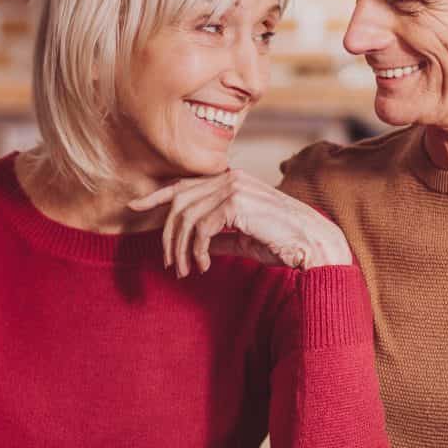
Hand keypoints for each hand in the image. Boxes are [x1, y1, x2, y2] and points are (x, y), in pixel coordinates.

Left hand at [127, 169, 352, 277]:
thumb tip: (200, 245)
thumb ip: (221, 236)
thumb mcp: (244, 238)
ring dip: (181, 249)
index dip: (156, 194)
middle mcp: (230, 177)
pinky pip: (200, 228)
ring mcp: (233, 187)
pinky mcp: (236, 203)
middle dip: (169, 236)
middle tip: (171, 265)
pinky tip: (202, 266)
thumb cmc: (284, 242)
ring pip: (186, 217)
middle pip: (179, 202)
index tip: (134, 205)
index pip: (184, 183)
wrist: (312, 245)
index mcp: (232, 180)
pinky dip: (196, 250)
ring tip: (185, 270)